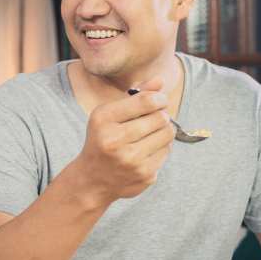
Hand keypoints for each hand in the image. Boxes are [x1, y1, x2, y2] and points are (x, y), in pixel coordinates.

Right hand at [73, 78, 174, 200]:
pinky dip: (161, 147)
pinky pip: (166, 151)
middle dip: (161, 114)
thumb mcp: (110, 114)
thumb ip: (135, 95)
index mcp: (103, 119)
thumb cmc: (103, 139)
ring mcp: (130, 160)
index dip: (159, 98)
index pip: (145, 101)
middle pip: (160, 117)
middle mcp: (114, 140)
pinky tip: (148, 149)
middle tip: (155, 117)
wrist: (93, 179)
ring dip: (164, 130)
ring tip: (153, 132)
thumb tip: (160, 80)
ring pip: (167, 134)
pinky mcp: (143, 175)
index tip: (159, 100)